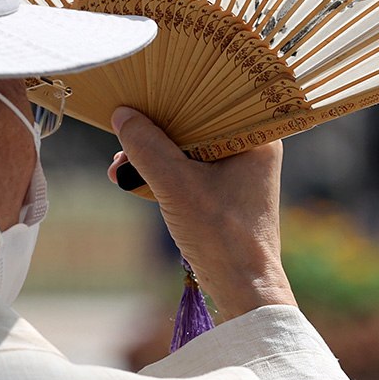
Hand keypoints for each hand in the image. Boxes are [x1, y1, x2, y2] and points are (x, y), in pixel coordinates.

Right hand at [107, 107, 295, 317]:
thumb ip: (147, 148)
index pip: (214, 96)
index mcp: (257, 135)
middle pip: (197, 121)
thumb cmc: (221, 234)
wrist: (244, 290)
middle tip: (124, 129)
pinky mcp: (225, 192)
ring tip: (120, 164)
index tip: (144, 89)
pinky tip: (131, 178)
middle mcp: (252, 147)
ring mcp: (239, 171)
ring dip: (154, 153)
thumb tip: (121, 115)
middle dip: (156, 128)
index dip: (176, 91)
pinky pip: (189, 168)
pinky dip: (162, 172)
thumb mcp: (176, 186)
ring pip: (188, 146)